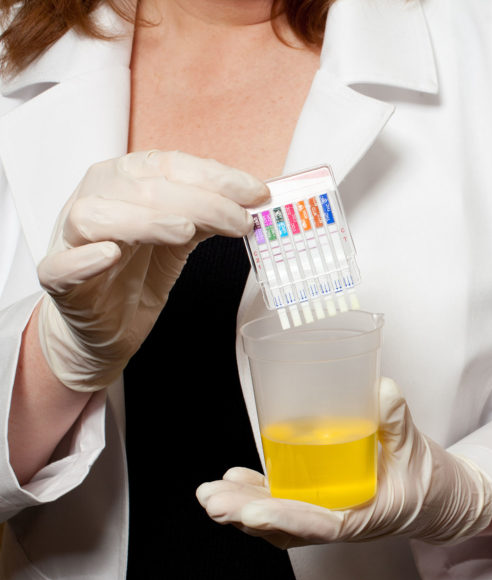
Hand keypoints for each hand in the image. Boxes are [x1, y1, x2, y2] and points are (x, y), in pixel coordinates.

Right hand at [35, 150, 267, 391]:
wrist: (106, 326)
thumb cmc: (138, 274)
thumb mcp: (181, 239)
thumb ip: (208, 216)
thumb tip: (251, 200)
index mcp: (124, 181)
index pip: (168, 165)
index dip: (214, 175)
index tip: (256, 192)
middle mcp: (96, 200)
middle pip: (140, 188)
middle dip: (199, 201)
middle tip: (240, 220)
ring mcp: (72, 240)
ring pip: (96, 215)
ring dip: (143, 220)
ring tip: (185, 230)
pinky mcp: (58, 281)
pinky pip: (59, 265)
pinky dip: (83, 258)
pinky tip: (109, 256)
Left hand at [197, 377, 491, 547]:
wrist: (438, 497)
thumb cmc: (428, 480)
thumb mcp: (417, 450)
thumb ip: (398, 422)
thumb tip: (384, 390)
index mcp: (364, 517)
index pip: (320, 525)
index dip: (284, 519)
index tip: (252, 514)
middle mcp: (340, 522)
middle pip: (285, 526)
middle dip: (246, 514)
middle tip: (213, 500)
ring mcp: (328, 515)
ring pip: (278, 518)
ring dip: (242, 507)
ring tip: (210, 492)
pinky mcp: (322, 503)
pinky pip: (284, 505)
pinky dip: (258, 494)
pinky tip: (235, 478)